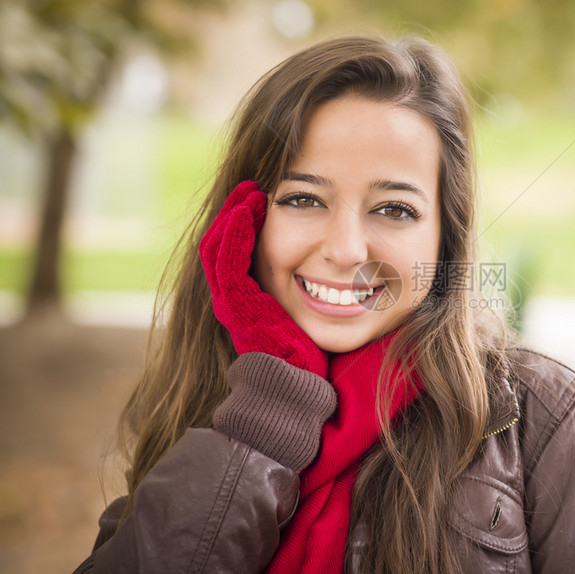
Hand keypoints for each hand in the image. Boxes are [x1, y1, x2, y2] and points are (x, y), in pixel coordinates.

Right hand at [199, 180, 327, 377]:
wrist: (300, 383)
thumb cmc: (310, 350)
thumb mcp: (307, 310)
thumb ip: (306, 288)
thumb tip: (335, 261)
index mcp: (246, 298)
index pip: (234, 250)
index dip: (243, 222)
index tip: (261, 196)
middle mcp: (233, 298)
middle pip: (220, 244)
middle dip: (234, 212)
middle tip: (250, 187)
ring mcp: (231, 301)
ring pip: (218, 248)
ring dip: (233, 216)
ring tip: (249, 192)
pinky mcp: (236, 305)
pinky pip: (228, 260)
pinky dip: (236, 233)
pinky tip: (248, 211)